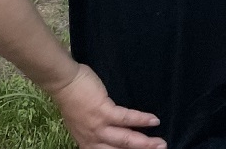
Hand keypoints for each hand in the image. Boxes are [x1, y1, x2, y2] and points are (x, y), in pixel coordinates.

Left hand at [48, 64, 163, 148]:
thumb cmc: (73, 99)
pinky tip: (154, 120)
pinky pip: (127, 118)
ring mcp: (99, 127)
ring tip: (160, 143)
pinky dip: (142, 119)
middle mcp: (94, 139)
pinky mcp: (104, 112)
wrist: (64, 83)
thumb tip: (108, 134)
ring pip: (126, 139)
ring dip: (145, 142)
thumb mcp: (81, 123)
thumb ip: (94, 132)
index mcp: (88, 143)